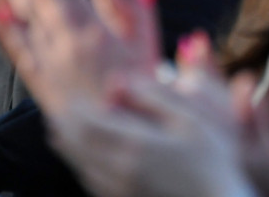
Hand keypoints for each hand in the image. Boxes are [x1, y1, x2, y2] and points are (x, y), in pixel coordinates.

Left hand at [48, 67, 268, 196]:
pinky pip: (93, 184)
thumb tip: (119, 81)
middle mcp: (121, 170)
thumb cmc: (212, 162)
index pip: (86, 124)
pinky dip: (83, 167)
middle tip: (55, 114)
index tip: (66, 98)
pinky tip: (85, 160)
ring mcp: (121, 192)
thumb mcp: (189, 120)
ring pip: (82, 167)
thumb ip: (153, 96)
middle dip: (64, 128)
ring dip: (69, 148)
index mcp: (135, 144)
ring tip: (61, 133)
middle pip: (77, 147)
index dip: (72, 111)